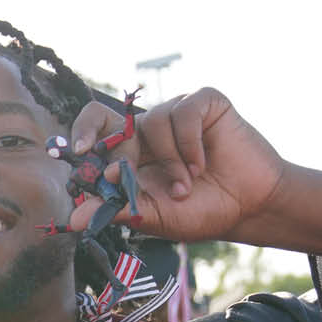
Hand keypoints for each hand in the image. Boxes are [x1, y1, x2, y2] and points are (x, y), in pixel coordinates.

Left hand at [67, 88, 286, 241]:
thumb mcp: (152, 215)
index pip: (94, 127)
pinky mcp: (205, 103)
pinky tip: (203, 164)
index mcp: (130, 152)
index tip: (81, 150)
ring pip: (152, 120)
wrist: (250, 208)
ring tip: (188, 183)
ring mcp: (176, 112)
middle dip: (124, 156)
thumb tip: (72, 219)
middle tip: (137, 177)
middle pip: (110, 117)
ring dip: (170, 161)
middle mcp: (148, 129)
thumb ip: (115, 210)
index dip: (82, 131)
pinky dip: (190, 144)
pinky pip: (184, 112)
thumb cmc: (201, 211)